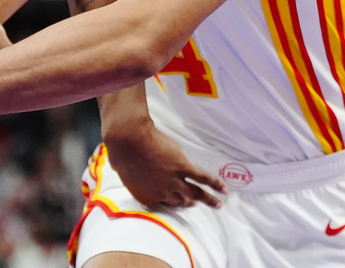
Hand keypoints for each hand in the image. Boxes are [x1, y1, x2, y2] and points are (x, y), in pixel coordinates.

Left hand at [105, 125, 224, 210]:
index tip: (175, 201)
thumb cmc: (121, 151)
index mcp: (146, 196)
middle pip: (179, 201)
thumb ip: (133, 176)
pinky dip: (215, 184)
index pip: (161, 204)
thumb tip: (133, 172)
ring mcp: (174, 181)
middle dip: (187, 202)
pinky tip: (224, 189)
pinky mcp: (183, 167)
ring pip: (195, 193)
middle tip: (194, 203)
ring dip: (208, 200)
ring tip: (218, 205)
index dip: (169, 202)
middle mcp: (162, 192)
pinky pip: (202, 178)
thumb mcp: (124, 170)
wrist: (129, 140)